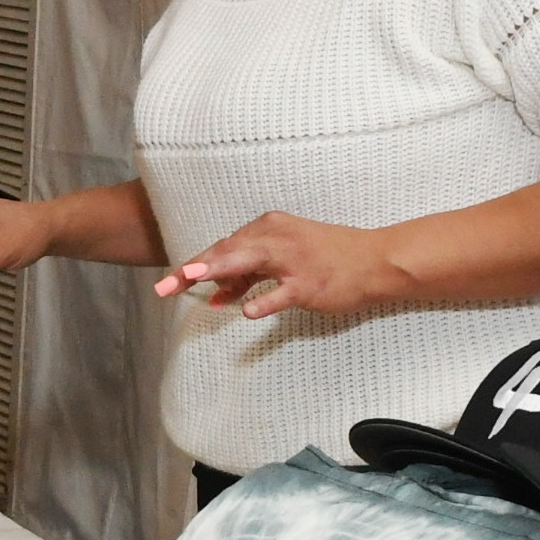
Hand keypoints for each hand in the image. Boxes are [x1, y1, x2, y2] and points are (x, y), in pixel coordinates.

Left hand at [155, 214, 390, 319]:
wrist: (375, 261)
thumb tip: (217, 294)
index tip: (168, 281)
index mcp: (269, 228)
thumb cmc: (327, 259)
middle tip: (165, 286)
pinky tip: (246, 312)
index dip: (196, 264)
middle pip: (228, 252)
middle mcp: (278, 238)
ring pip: (250, 262)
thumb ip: (248, 274)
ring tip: (193, 277)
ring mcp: (294, 261)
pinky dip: (264, 302)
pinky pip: (282, 293)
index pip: (224, 246)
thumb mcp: (283, 259)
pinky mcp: (309, 284)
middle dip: (194, 269)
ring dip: (220, 269)